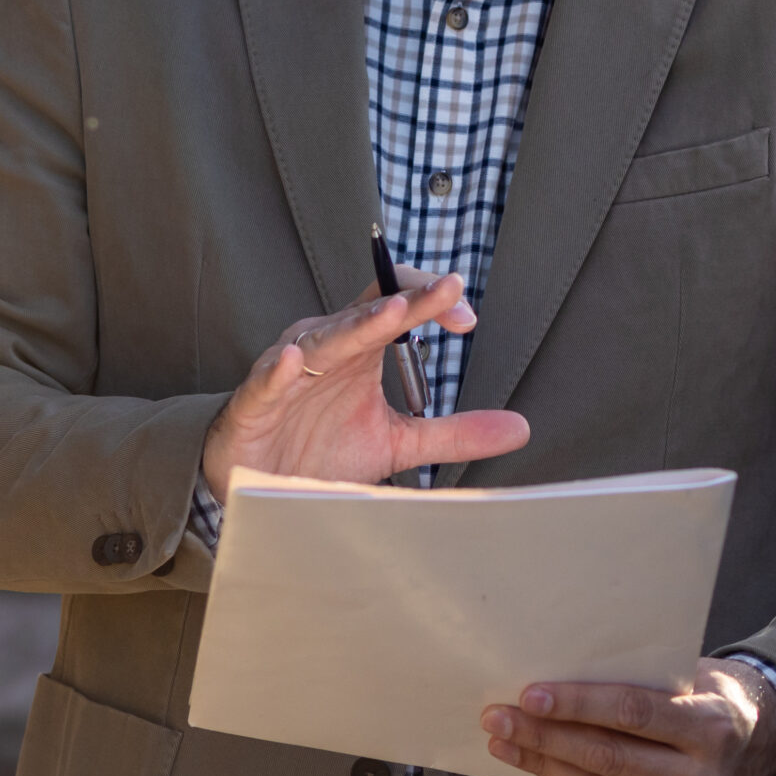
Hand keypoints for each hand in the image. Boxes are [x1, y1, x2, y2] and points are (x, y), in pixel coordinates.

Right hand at [199, 270, 528, 492]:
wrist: (259, 485)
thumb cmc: (322, 450)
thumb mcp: (398, 442)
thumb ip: (453, 432)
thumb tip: (520, 428)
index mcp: (360, 347)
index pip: (396, 301)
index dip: (431, 300)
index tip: (469, 319)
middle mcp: (328, 347)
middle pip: (369, 312)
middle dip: (411, 300)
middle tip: (451, 290)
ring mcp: (290, 371)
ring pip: (325, 339)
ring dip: (357, 325)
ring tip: (391, 313)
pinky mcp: (256, 403)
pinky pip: (268, 382)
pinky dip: (280, 370)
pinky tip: (296, 359)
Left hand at [480, 657, 775, 775]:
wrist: (772, 748)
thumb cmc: (723, 699)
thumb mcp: (698, 676)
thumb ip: (645, 680)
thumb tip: (566, 672)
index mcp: (712, 727)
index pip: (632, 714)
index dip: (577, 705)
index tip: (530, 695)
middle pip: (607, 757)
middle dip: (544, 737)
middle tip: (500, 717)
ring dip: (545, 765)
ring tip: (507, 742)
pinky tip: (543, 767)